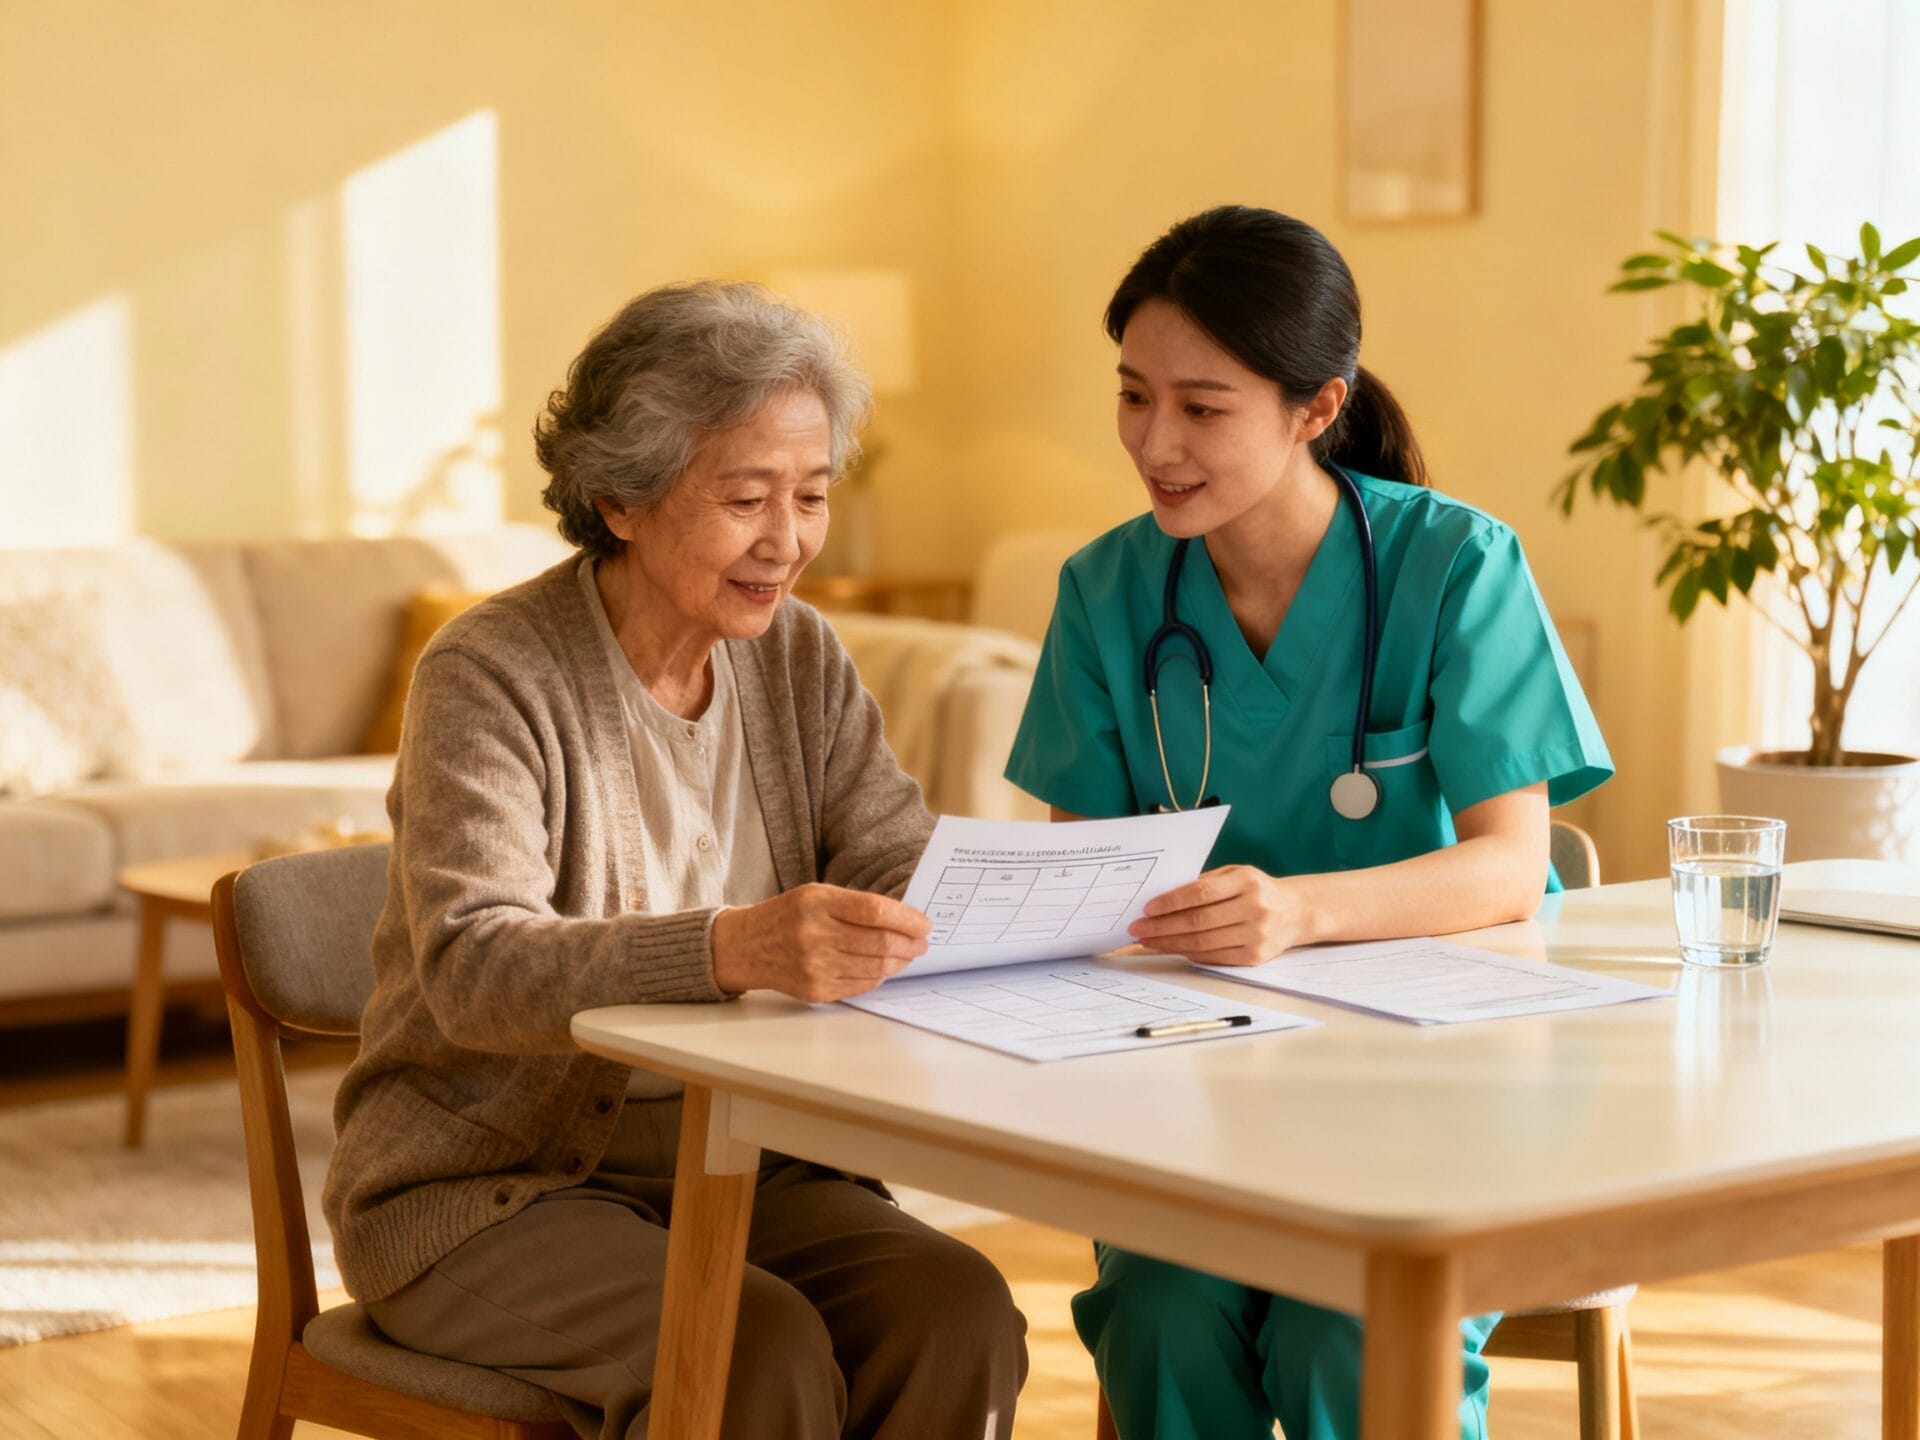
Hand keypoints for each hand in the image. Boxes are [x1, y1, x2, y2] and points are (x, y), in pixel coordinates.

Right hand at [711, 884, 930, 1001]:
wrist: (746, 947)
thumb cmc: (788, 916)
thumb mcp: (816, 895)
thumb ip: (855, 905)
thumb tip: (903, 921)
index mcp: (816, 903)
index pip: (874, 911)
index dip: (906, 919)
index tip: (924, 924)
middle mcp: (814, 935)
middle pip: (879, 942)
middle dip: (910, 944)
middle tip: (922, 942)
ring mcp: (814, 966)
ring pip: (875, 967)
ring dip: (899, 962)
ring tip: (907, 955)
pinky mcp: (816, 990)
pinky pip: (861, 985)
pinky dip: (879, 976)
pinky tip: (884, 967)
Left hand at [1127, 865, 1313, 966]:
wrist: (1297, 912)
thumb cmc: (1257, 890)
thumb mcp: (1236, 874)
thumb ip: (1206, 883)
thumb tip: (1163, 899)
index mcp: (1247, 881)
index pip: (1201, 892)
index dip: (1171, 902)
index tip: (1147, 908)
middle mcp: (1254, 908)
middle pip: (1199, 921)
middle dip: (1162, 927)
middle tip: (1137, 928)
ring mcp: (1256, 934)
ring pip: (1203, 942)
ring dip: (1170, 943)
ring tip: (1147, 941)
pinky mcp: (1255, 956)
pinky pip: (1215, 957)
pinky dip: (1190, 953)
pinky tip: (1172, 948)